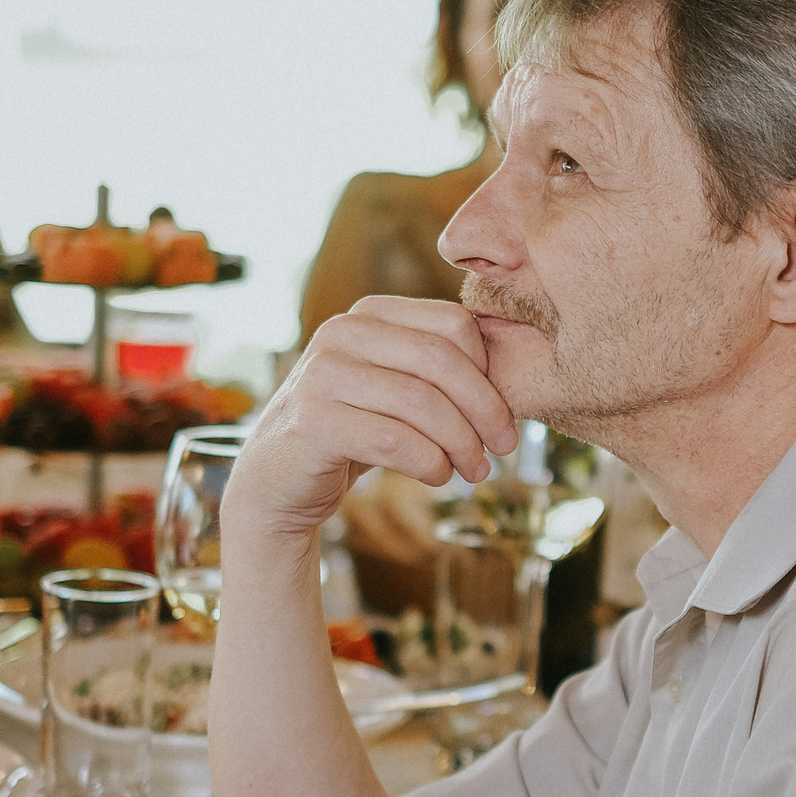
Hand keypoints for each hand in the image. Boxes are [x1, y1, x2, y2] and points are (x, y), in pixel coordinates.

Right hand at [229, 297, 518, 553]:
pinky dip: (430, 463)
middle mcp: (341, 333)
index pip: (453, 325)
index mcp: (369, 314)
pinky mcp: (313, 421)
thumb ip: (436, 371)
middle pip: (442, 360)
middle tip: (503, 448)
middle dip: (485, 409)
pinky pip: (394, 441)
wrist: (280, 482)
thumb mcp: (394, 389)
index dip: (489, 372)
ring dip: (462, 444)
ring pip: (422, 403)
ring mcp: (322, 374)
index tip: (502, 416)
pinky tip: (438, 476)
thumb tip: (515, 374)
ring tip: (475, 471)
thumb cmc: (353, 433)